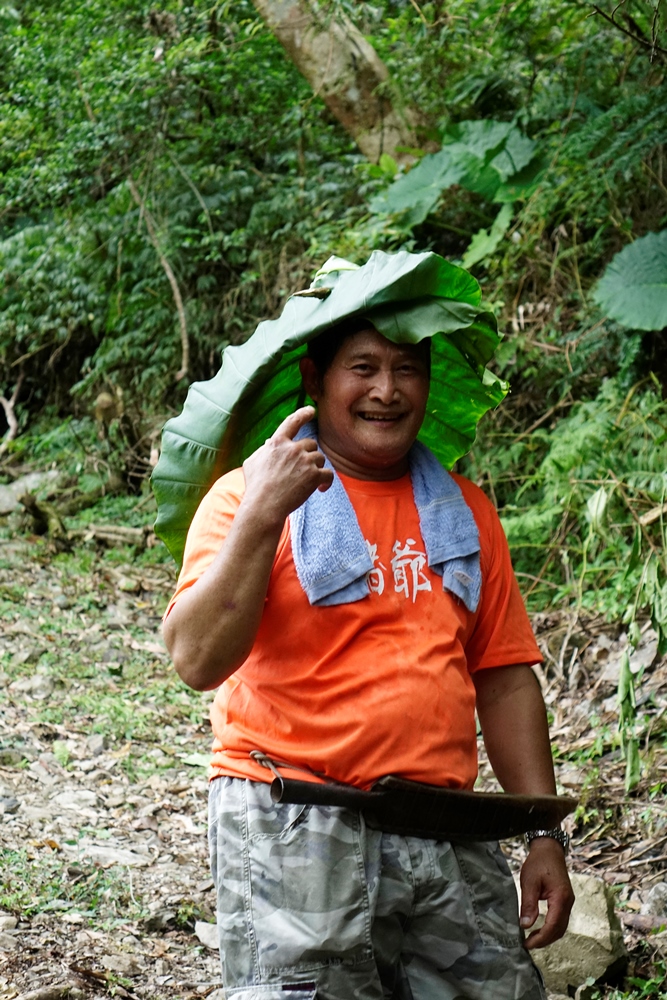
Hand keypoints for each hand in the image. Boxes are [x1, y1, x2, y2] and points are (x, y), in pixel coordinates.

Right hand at [242, 406, 332, 525]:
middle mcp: (292, 448)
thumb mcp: (251, 463)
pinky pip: (328, 474)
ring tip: (308, 483)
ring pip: (320, 458)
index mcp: (277, 442)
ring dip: (316, 468)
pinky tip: (321, 489)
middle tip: (303, 471)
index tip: (311, 411)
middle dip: (309, 455)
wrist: (264, 506)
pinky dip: (326, 482)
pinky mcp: (314, 475)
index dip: (303, 414)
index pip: (292, 422)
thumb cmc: (255, 487)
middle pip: (311, 444)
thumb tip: (269, 443)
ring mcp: (305, 461)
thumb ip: (263, 450)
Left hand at [520, 837, 574, 948]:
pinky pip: (560, 920)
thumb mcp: (529, 881)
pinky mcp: (565, 900)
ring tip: (532, 939)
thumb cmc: (539, 862)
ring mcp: (568, 902)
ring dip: (548, 935)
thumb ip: (528, 904)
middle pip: (559, 930)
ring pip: (561, 926)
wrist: (549, 848)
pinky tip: (540, 928)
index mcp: (561, 898)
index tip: (527, 944)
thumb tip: (525, 925)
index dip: (540, 938)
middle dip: (544, 940)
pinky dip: (551, 928)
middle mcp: (568, 902)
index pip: (553, 926)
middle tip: (528, 944)